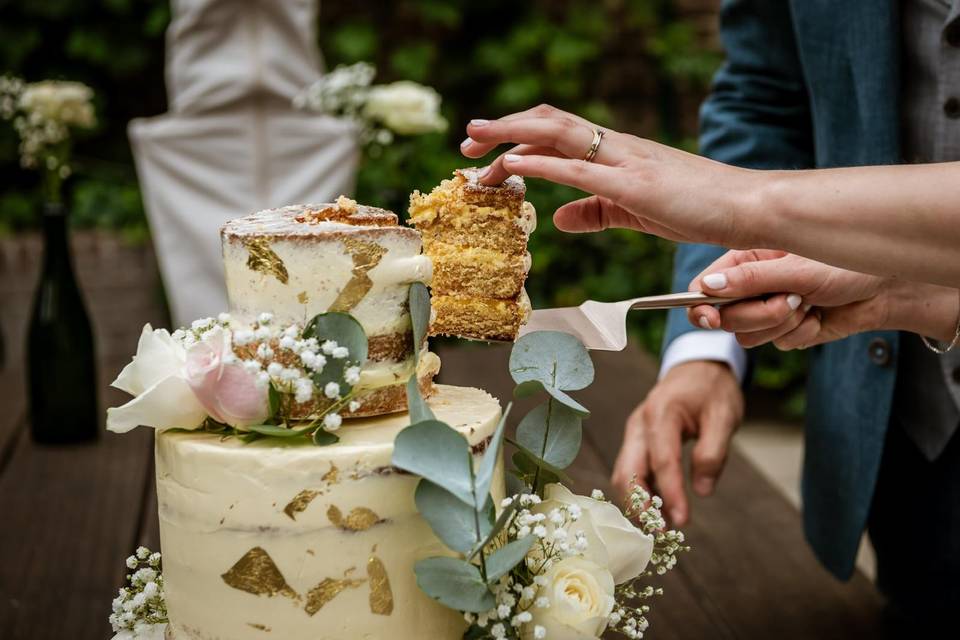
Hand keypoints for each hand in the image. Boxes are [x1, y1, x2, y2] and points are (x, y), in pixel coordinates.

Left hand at [460, 104, 760, 247]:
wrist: (747, 207)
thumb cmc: (698, 209)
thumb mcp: (635, 212)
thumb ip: (595, 213)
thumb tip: (558, 218)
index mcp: (616, 153)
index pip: (557, 133)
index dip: (518, 138)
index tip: (486, 155)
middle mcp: (616, 147)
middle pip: (548, 123)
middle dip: (503, 129)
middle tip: (466, 142)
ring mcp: (625, 161)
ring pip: (557, 135)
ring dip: (510, 136)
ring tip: (474, 141)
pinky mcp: (635, 184)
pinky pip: (579, 169)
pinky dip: (541, 163)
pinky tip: (513, 164)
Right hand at [611, 360, 742, 526]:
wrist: (697, 368)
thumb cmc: (712, 390)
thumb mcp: (725, 416)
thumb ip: (714, 452)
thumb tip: (703, 492)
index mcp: (661, 414)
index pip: (661, 461)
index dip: (670, 494)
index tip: (682, 522)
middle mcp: (639, 424)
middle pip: (627, 471)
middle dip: (641, 505)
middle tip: (662, 533)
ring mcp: (634, 433)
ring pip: (624, 474)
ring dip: (638, 503)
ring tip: (662, 527)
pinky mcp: (636, 442)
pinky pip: (631, 471)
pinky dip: (640, 493)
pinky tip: (657, 511)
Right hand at [685, 250, 890, 349]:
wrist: (884, 288)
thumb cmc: (844, 264)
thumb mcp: (797, 268)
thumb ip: (751, 279)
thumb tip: (708, 287)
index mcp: (744, 260)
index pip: (703, 287)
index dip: (701, 305)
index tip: (712, 318)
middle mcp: (750, 286)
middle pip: (725, 318)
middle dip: (760, 314)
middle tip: (792, 300)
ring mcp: (766, 310)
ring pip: (748, 336)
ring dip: (782, 324)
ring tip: (809, 303)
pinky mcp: (785, 331)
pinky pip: (777, 344)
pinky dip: (801, 333)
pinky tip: (819, 314)